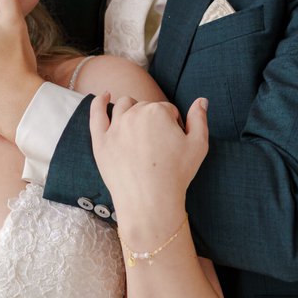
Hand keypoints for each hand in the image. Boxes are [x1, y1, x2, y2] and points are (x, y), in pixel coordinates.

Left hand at [89, 93, 209, 231]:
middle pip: (146, 107)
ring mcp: (115, 127)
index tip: (174, 143)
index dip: (174, 125)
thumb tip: (201, 100)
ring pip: (123, 106)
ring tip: (138, 126)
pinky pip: (96, 114)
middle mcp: (134, 114)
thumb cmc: (176, 174)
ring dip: (132, 109)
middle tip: (158, 144)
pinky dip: (99, 102)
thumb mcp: (199, 145)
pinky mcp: (100, 141)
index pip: (168, 110)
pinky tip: (103, 96)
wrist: (150, 201)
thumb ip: (200, 119)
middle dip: (154, 119)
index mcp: (158, 111)